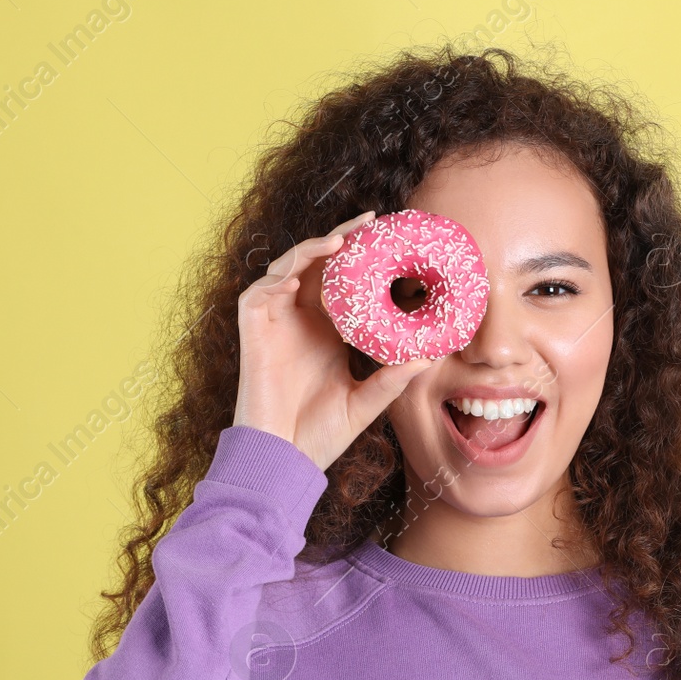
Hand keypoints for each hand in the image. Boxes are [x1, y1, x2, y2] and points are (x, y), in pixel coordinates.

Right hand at [233, 211, 438, 470]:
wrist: (283, 458)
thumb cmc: (320, 434)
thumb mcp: (365, 402)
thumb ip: (391, 380)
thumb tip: (428, 358)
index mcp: (326, 331)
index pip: (344, 281)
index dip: (363, 258)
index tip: (394, 240)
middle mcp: (299, 319)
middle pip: (318, 263)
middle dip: (343, 237)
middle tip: (373, 221)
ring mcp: (274, 322)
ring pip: (289, 267)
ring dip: (314, 247)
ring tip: (344, 238)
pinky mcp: (252, 330)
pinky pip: (261, 290)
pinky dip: (283, 273)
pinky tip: (306, 268)